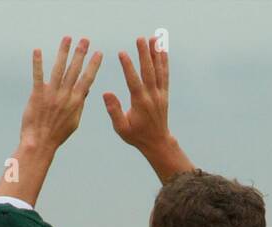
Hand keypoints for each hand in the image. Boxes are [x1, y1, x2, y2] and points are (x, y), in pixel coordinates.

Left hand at [16, 37, 102, 151]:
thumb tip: (86, 90)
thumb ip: (80, 104)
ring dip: (63, 52)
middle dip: (81, 53)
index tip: (98, 53)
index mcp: (76, 102)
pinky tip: (37, 50)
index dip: (93, 65)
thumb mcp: (74, 121)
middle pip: (74, 70)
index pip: (87, 79)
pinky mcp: (37, 96)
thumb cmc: (57, 135)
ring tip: (67, 38)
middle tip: (85, 39)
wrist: (40, 144)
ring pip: (59, 69)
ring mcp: (51, 95)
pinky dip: (38, 63)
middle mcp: (65, 96)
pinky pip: (38, 76)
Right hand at [104, 36, 171, 152]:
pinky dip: (164, 62)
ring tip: (153, 38)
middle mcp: (152, 96)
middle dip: (144, 54)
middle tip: (140, 38)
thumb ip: (114, 111)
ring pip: (159, 70)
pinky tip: (162, 50)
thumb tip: (106, 93)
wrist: (157, 142)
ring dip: (156, 53)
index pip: (133, 81)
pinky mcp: (164, 93)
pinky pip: (165, 75)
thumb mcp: (121, 128)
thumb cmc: (136, 136)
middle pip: (148, 71)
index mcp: (140, 103)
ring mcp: (160, 94)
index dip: (127, 66)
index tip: (122, 53)